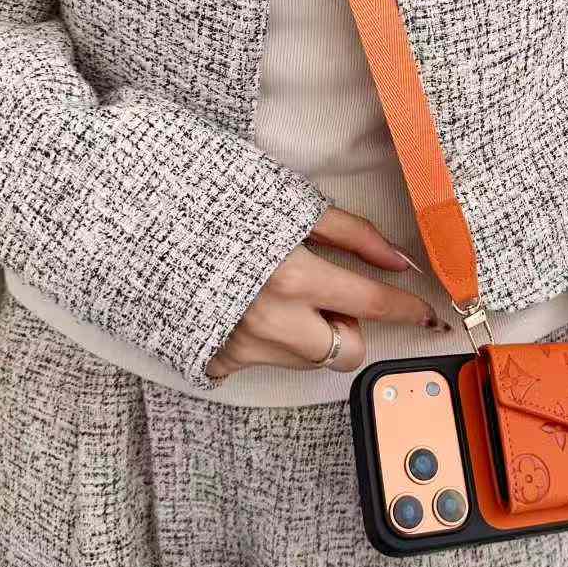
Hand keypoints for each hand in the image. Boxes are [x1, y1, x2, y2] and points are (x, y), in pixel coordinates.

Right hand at [205, 206, 446, 379]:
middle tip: (322, 294)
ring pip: (310, 361)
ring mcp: (241, 347)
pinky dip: (267, 343)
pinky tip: (246, 310)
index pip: (374, 305)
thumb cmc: (217, 203)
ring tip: (278, 295)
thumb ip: (353, 234)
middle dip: (348, 327)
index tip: (428, 315)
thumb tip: (400, 261)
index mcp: (294, 277)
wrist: (139, 221)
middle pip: (347, 351)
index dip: (409, 310)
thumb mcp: (291, 204)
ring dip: (310, 334)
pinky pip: (265, 364)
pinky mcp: (216, 361)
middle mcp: (270, 321)